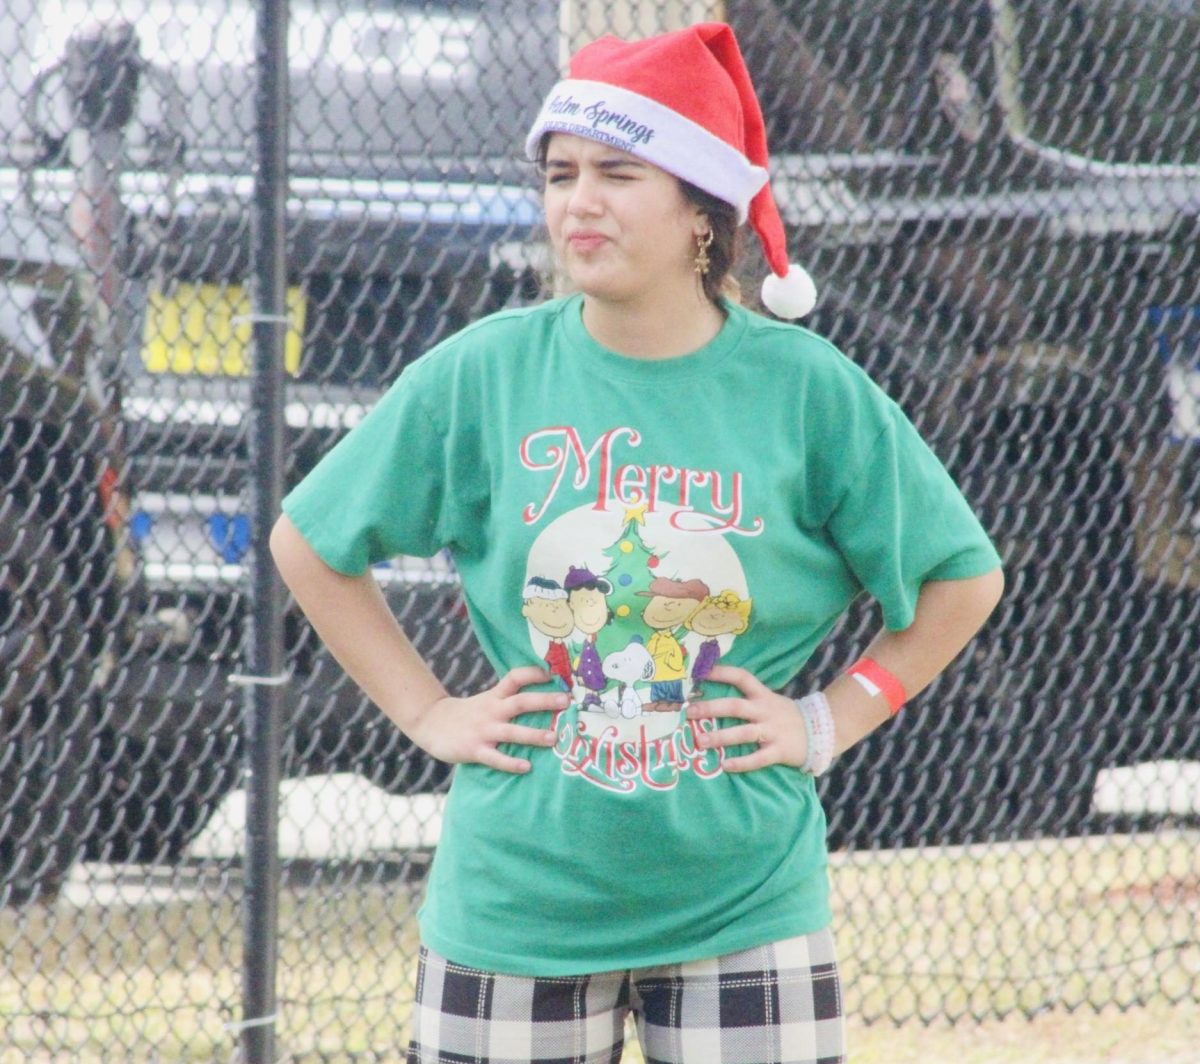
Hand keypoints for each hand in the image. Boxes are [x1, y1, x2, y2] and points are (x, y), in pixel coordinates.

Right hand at [406, 666, 568, 773]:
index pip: (515, 677)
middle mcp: (492, 711)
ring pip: (512, 732)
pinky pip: (496, 758)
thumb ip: (508, 699)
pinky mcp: (475, 750)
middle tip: (566, 702)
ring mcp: (483, 731)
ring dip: (533, 734)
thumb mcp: (487, 700)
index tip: (554, 674)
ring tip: (554, 738)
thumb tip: (543, 698)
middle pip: (520, 702)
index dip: (533, 673)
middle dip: (544, 701)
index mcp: (495, 696)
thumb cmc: (468, 713)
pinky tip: (527, 767)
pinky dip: (511, 763)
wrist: (431, 723)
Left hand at [684, 664, 807, 772]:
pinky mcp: (779, 751)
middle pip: (735, 706)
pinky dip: (741, 762)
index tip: (700, 672)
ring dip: (720, 737)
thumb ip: (748, 699)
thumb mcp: (770, 701)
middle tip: (690, 712)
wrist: (823, 730)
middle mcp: (765, 711)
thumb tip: (714, 697)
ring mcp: (772, 731)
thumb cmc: (786, 716)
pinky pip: (758, 758)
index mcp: (763, 695)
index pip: (741, 677)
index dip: (722, 672)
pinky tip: (725, 765)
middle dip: (711, 708)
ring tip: (700, 741)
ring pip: (744, 733)